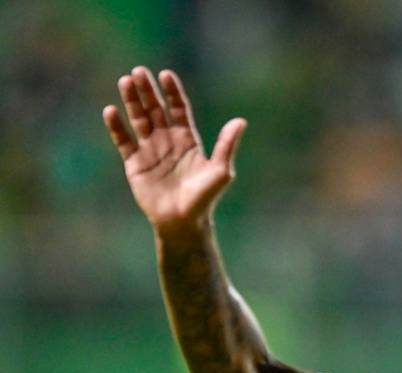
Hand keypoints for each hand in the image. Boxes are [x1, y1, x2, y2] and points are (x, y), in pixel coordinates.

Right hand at [103, 67, 246, 235]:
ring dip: (131, 101)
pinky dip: (116, 126)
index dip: (172, 92)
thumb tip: (241, 121)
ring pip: (138, 120)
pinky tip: (111, 111)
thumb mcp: (221, 170)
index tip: (166, 75)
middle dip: (148, 91)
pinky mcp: (134, 163)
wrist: (183, 222)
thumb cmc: (205, 198)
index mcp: (188, 140)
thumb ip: (227, 145)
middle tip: (139, 71)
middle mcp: (168, 141)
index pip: (179, 109)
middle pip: (156, 110)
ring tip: (125, 81)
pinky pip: (123, 141)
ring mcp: (150, 150)